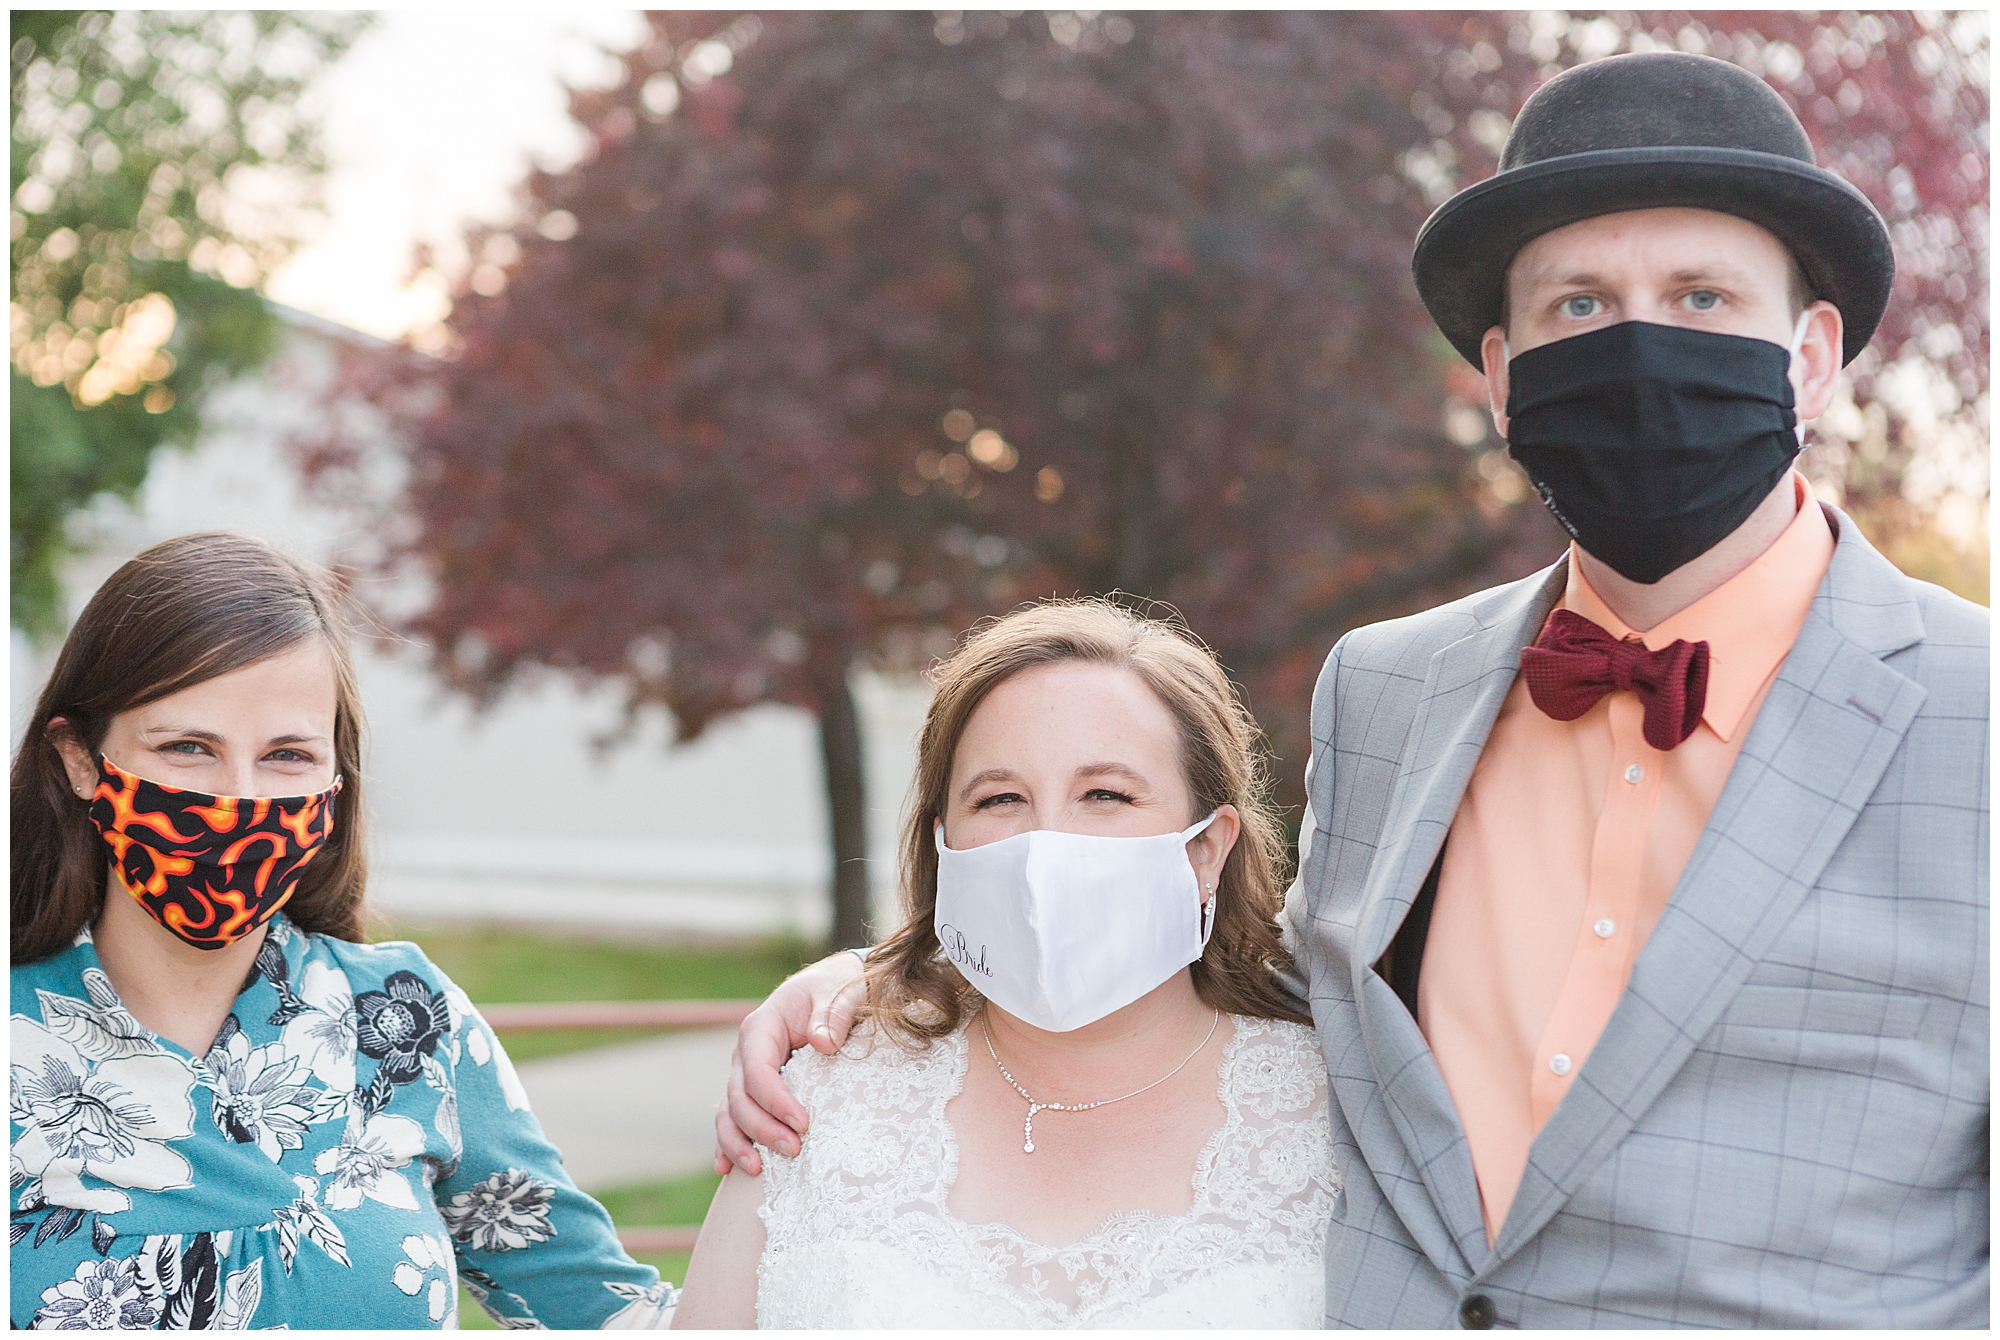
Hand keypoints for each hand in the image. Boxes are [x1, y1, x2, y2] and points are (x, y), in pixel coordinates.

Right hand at [712, 951, 867, 1175]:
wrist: (834, 987)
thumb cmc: (838, 989)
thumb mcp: (841, 992)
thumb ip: (833, 1014)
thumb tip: (824, 1043)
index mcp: (762, 1026)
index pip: (758, 1071)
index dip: (776, 1101)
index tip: (804, 1124)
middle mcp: (747, 1051)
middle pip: (740, 1097)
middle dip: (763, 1128)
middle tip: (795, 1150)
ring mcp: (746, 1071)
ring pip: (730, 1112)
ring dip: (740, 1142)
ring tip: (758, 1170)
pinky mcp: (753, 1088)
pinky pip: (732, 1117)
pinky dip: (727, 1142)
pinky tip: (726, 1167)